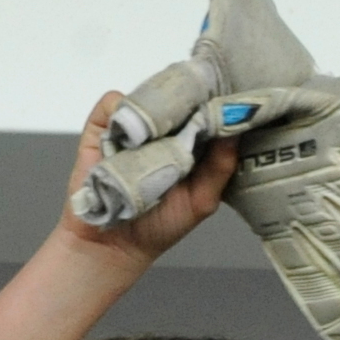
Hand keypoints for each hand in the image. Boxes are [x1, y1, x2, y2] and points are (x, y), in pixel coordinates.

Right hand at [59, 91, 238, 263]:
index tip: (231, 98)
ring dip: (159, 104)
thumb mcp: (201, 200)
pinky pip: (113, 102)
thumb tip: (237, 130)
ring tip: (172, 121)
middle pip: (179, 94)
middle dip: (192, 94)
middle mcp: (163, 129)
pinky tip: (137, 132)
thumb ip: (220, 167)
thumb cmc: (160, 225)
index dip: (217, 102)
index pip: (206, 110)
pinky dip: (125, 110)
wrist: (114, 245)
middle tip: (204, 99)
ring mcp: (134, 124)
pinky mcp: (103, 125)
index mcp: (190, 142)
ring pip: (148, 94)